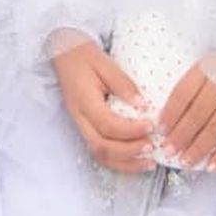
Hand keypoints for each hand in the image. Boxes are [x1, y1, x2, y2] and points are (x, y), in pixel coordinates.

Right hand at [50, 38, 155, 173]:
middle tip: (153, 146)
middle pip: (102, 147)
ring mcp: (81, 125)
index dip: (130, 130)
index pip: (107, 124)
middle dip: (130, 152)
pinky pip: (101, 152)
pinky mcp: (86, 128)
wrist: (62, 52)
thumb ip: (123, 83)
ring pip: (100, 155)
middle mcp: (80, 118)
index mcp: (83, 100)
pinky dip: (119, 161)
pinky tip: (136, 160)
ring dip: (126, 163)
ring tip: (150, 162)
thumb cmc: (83, 54)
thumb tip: (143, 105)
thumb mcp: (104, 62)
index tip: (151, 125)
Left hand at [156, 62, 215, 171]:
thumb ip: (196, 83)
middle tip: (169, 150)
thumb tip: (171, 111)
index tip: (160, 128)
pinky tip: (212, 165)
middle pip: (197, 113)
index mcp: (208, 67)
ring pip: (215, 128)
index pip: (184, 92)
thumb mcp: (214, 64)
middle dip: (181, 135)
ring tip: (186, 161)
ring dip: (199, 147)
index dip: (171, 113)